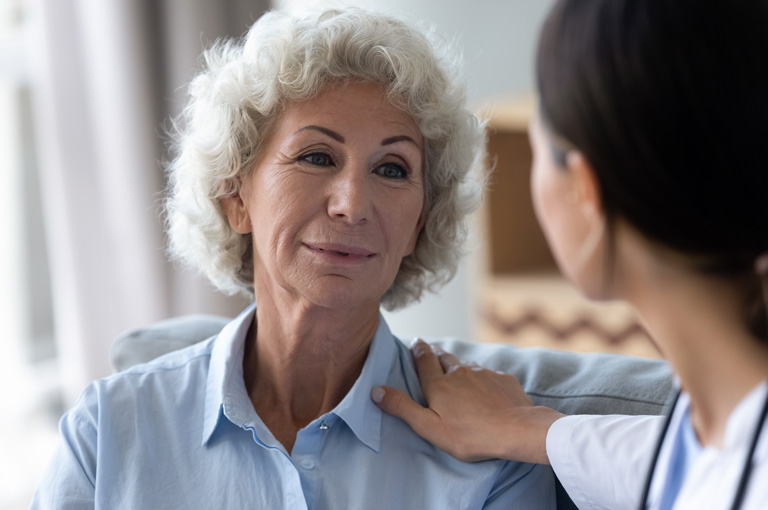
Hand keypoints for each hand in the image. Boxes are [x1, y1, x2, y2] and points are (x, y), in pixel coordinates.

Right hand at [371, 339, 564, 463]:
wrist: (516, 430)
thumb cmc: (470, 435)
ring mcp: (483, 373)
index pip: (424, 359)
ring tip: (456, 371)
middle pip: (444, 357)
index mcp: (439, 384)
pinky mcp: (503, 378)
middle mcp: (459, 372)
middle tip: (431, 351)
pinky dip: (482, 377)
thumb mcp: (430, 428)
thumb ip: (403, 408)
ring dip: (458, 365)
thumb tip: (376, 390)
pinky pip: (488, 373)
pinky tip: (485, 387)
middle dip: (436, 353)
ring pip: (466, 364)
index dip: (418, 349)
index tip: (415, 341)